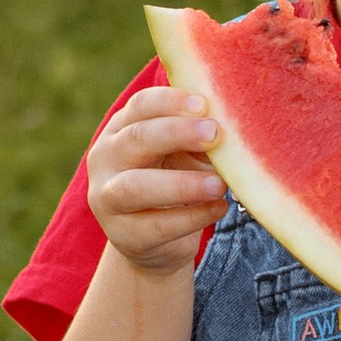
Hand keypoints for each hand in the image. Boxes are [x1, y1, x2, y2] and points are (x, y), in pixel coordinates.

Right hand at [86, 86, 228, 277]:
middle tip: (214, 134)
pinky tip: (218, 208)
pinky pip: (157, 226)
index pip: (140, 105)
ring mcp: (108, 199)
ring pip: (135, 187)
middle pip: (136, 138)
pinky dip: (192, 216)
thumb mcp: (183, 154)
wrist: (155, 239)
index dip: (171, 102)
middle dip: (177, 133)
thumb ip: (199, 139)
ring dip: (182, 183)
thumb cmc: (174, 179)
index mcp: (121, 128)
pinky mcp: (124, 235)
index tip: (204, 104)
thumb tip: (234, 128)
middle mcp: (106, 159)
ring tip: (219, 184)